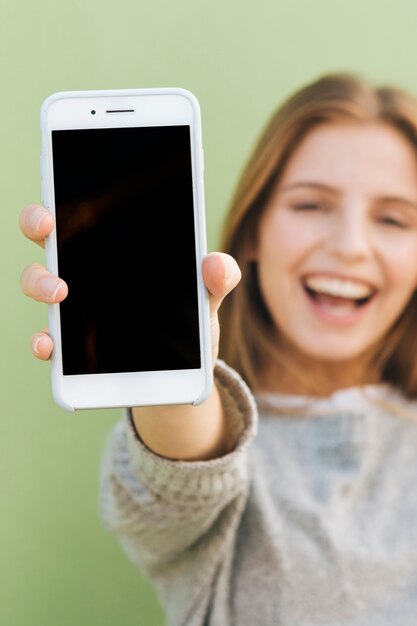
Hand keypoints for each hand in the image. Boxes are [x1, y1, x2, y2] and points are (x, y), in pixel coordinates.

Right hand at [19, 204, 240, 365]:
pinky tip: (48, 345)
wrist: (184, 371)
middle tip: (48, 227)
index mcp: (115, 249)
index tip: (58, 198)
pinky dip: (42, 341)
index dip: (62, 198)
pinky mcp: (73, 349)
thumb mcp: (207, 297)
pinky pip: (48, 339)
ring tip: (60, 293)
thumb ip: (217, 278)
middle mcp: (86, 272)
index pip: (82, 213)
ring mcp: (75, 308)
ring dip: (39, 282)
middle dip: (37, 223)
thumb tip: (217, 264)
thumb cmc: (188, 322)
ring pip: (38, 282)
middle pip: (47, 237)